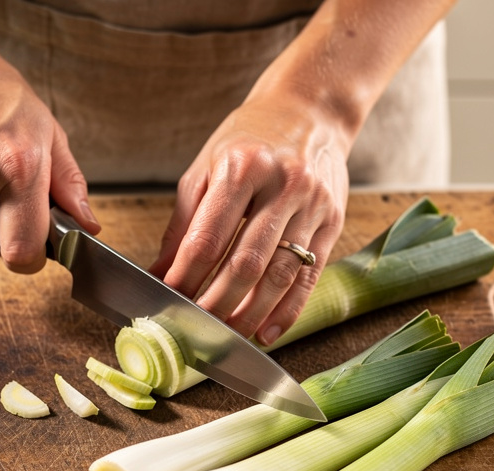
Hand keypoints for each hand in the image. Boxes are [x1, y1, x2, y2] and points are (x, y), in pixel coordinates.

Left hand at [152, 96, 348, 346]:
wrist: (310, 109)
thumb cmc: (249, 140)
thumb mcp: (205, 169)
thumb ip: (182, 224)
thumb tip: (159, 273)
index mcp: (242, 168)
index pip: (209, 238)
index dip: (187, 277)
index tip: (168, 301)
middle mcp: (282, 186)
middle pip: (246, 263)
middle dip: (217, 304)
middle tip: (195, 329)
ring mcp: (313, 205)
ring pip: (280, 275)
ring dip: (251, 314)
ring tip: (227, 337)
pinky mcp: (333, 222)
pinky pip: (309, 276)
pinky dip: (287, 311)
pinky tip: (266, 332)